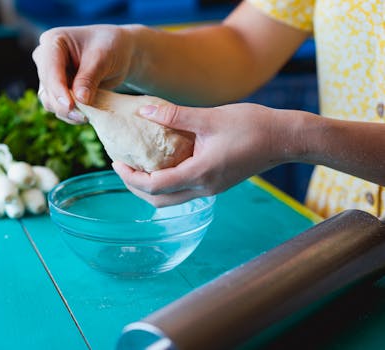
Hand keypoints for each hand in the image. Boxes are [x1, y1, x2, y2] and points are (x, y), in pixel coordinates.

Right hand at [32, 24, 138, 123]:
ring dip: (66, 112)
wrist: (119, 53)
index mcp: (53, 41)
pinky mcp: (57, 90)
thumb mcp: (103, 58)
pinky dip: (70, 114)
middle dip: (63, 104)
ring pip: (49, 100)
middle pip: (47, 87)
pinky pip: (58, 107)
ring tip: (87, 116)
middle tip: (83, 117)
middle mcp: (45, 58)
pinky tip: (86, 115)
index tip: (70, 106)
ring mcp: (50, 75)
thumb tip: (80, 100)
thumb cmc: (112, 47)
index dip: (58, 90)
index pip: (50, 69)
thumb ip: (89, 78)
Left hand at [113, 102, 299, 206]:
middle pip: (159, 201)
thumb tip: (143, 111)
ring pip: (171, 199)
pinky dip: (166, 183)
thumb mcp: (210, 117)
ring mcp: (211, 189)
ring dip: (150, 188)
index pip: (154, 186)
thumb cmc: (252, 126)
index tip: (116, 162)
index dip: (130, 177)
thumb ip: (175, 115)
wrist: (285, 139)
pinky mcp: (216, 184)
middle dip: (135, 188)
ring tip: (137, 167)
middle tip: (122, 167)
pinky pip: (184, 191)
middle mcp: (204, 188)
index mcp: (200, 174)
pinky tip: (162, 163)